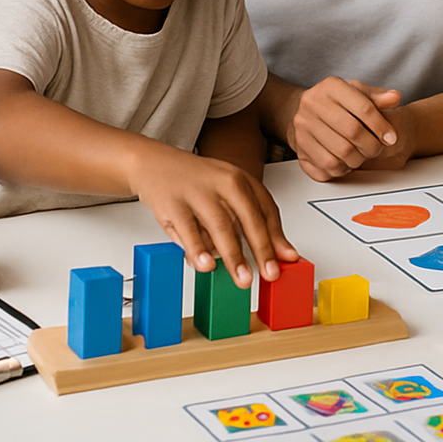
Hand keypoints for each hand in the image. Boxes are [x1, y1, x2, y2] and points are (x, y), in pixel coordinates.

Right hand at [130, 146, 299, 288]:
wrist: (154, 163)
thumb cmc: (196, 182)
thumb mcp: (227, 192)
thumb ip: (249, 220)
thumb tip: (275, 252)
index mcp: (241, 180)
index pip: (266, 210)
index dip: (278, 237)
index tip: (287, 258)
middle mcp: (223, 182)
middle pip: (248, 218)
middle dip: (262, 249)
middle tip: (270, 273)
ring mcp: (198, 192)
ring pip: (221, 226)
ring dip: (234, 256)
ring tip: (243, 278)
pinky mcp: (173, 204)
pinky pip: (189, 230)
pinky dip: (199, 250)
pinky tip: (207, 265)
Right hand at [288, 77, 406, 181]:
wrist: (306, 113)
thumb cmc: (338, 103)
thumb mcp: (358, 94)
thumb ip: (378, 97)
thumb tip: (395, 98)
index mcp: (331, 86)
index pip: (364, 107)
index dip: (381, 126)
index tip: (391, 137)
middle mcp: (312, 104)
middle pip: (353, 131)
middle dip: (372, 145)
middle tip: (377, 148)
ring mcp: (302, 127)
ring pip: (341, 152)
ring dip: (359, 159)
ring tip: (362, 154)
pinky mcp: (299, 148)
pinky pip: (327, 167)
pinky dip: (342, 169)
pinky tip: (347, 161)